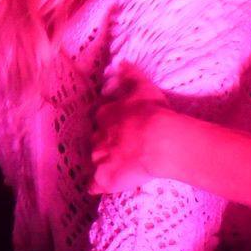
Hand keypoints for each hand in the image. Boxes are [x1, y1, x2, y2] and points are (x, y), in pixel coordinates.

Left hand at [90, 67, 172, 194]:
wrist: (157, 140)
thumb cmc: (151, 112)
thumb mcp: (142, 87)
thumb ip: (130, 75)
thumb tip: (121, 61)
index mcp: (105, 115)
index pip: (100, 118)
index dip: (109, 123)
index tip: (118, 125)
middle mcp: (98, 137)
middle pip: (95, 140)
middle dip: (104, 143)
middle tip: (120, 146)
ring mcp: (99, 159)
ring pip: (94, 161)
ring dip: (101, 162)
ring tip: (114, 166)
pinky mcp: (104, 179)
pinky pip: (94, 185)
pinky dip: (95, 186)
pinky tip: (98, 188)